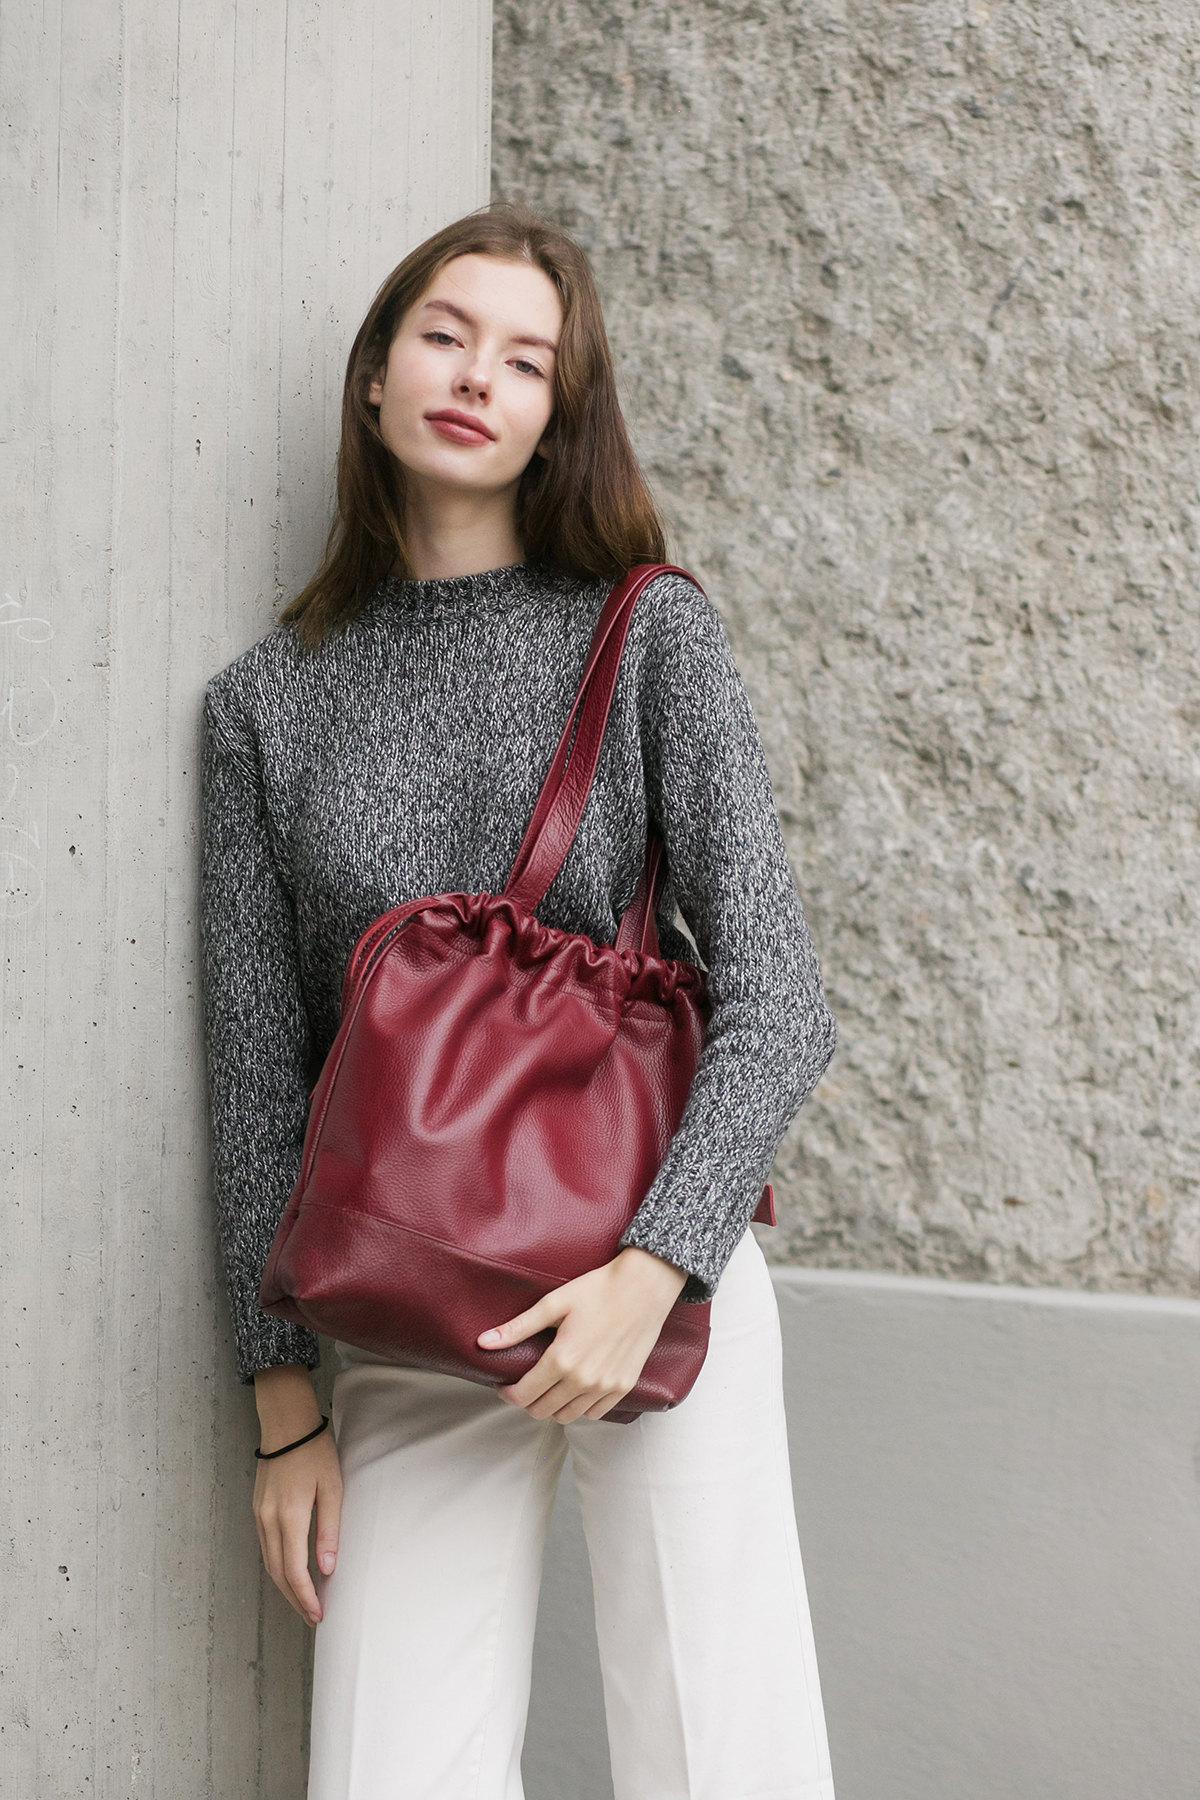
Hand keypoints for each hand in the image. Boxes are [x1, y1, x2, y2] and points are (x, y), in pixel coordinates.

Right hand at [252, 1364, 342, 1626]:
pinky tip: (291, 1572)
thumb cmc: (315, 1452)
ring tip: (304, 1601)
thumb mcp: (332, 1488)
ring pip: (269, 1563)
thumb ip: (329, 1530)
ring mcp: (259, 1515)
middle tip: (312, 1617)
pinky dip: (278, 1567)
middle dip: (295, 1599)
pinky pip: (266, 1547)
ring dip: (285, 1586)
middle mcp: (268, 1520)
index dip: (305, 1597)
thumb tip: (327, 1570)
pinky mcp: (257, 1509)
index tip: (318, 1614)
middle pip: (278, 1573)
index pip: (294, 1571)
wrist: (286, 1423)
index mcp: (290, 1516)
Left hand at [477, 1247, 688, 1422]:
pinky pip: (594, 1413)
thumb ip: (518, 1328)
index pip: (523, 1396)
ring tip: (549, 1386)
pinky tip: (576, 1387)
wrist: (645, 1287)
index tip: (504, 1384)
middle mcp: (584, 1379)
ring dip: (553, 1406)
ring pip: (567, 1417)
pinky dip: (580, 1407)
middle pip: (542, 1411)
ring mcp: (606, 1386)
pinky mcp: (623, 1386)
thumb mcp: (554, 1303)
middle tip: (526, 1383)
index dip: (507, 1393)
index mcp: (562, 1359)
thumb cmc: (599, 1289)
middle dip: (527, 1401)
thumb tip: (483, 1343)